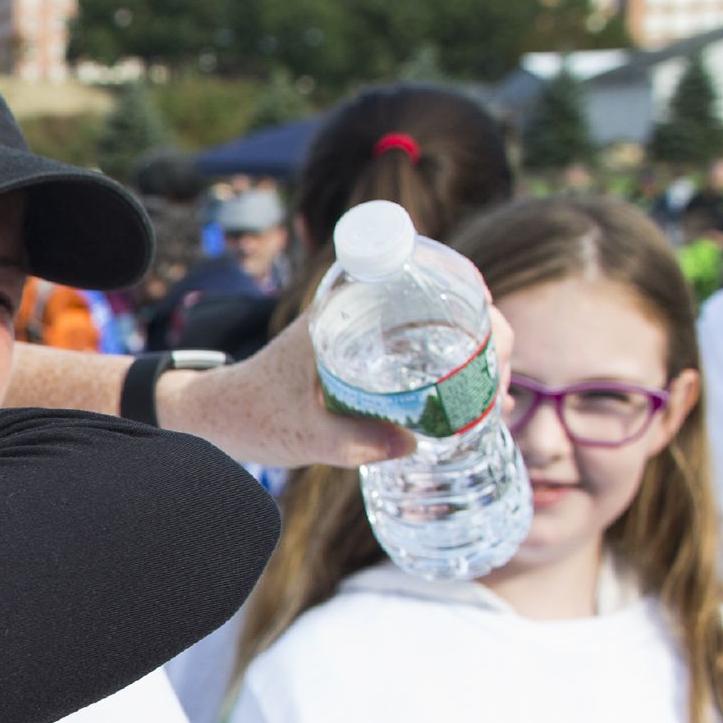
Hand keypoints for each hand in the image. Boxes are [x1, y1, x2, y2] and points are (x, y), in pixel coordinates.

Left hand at [159, 303, 515, 469]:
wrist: (223, 417)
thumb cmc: (254, 414)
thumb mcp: (301, 433)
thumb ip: (349, 442)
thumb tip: (411, 444)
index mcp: (347, 309)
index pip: (423, 278)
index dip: (471, 295)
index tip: (493, 335)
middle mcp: (365, 313)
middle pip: (448, 305)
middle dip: (488, 335)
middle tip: (500, 382)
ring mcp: (373, 337)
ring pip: (444, 333)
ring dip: (477, 356)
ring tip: (496, 397)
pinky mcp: (373, 362)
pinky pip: (427, 357)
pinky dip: (455, 374)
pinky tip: (477, 405)